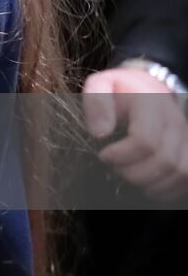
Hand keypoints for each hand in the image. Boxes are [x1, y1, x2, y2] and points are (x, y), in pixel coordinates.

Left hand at [83, 67, 187, 200]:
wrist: (145, 87)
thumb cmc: (118, 90)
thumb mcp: (99, 86)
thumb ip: (96, 104)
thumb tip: (99, 133)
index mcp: (151, 102)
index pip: (145, 140)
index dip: (121, 155)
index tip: (103, 155)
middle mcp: (175, 120)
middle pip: (164, 161)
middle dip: (134, 173)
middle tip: (114, 168)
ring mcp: (187, 136)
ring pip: (181, 173)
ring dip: (152, 184)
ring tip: (129, 177)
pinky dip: (169, 189)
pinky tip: (147, 186)